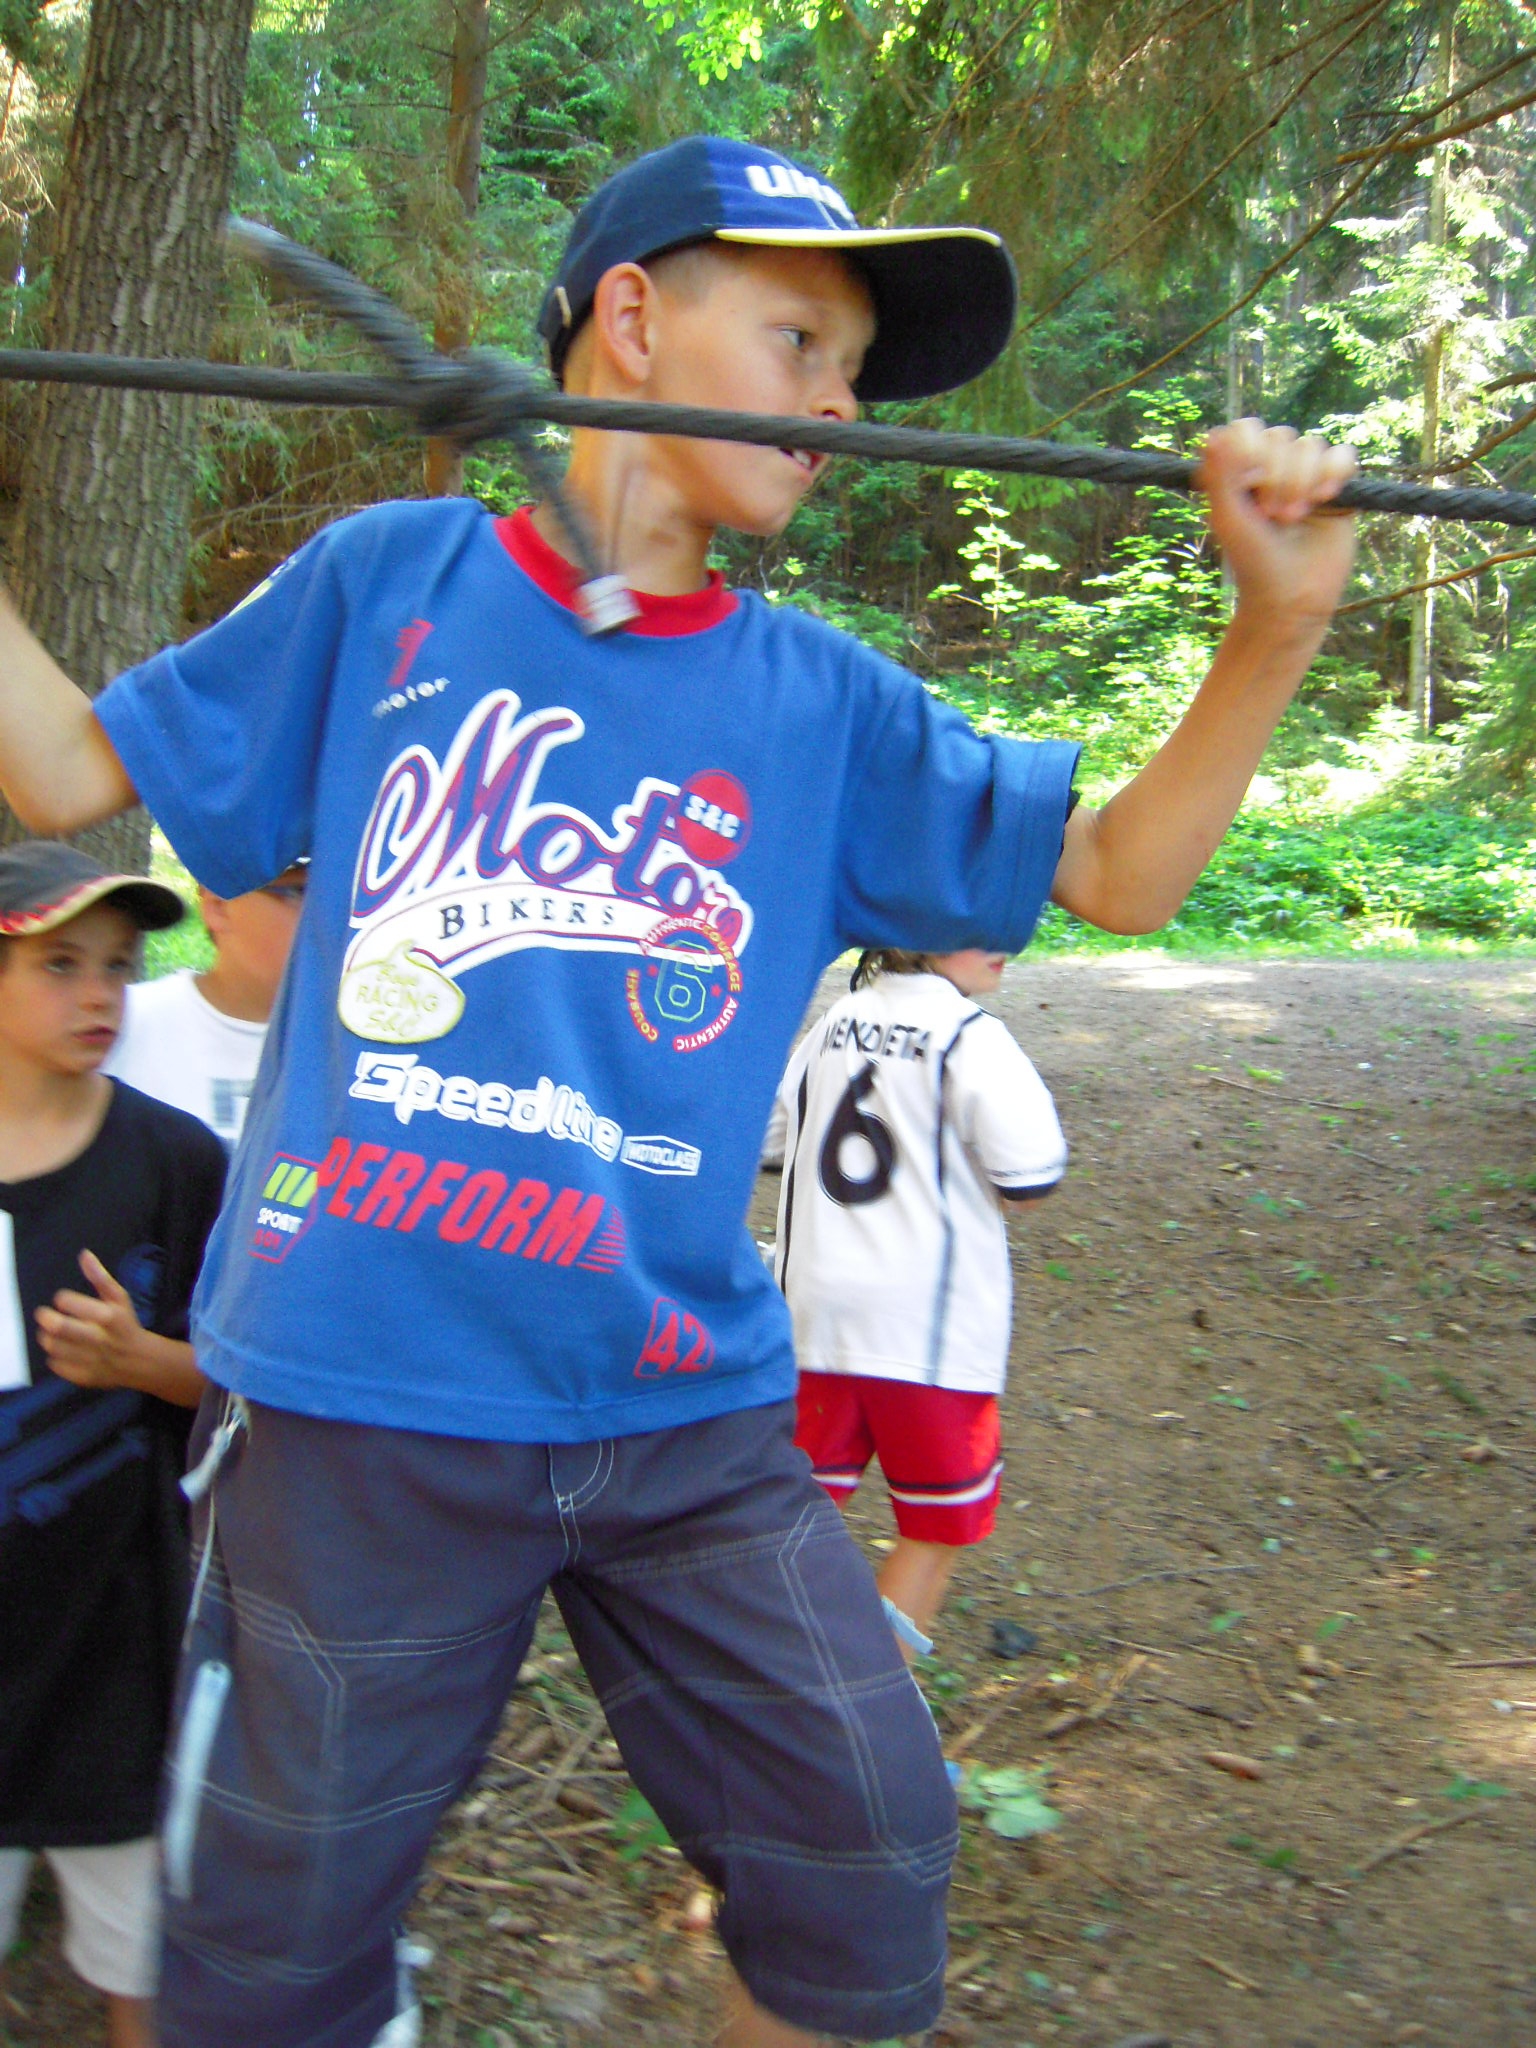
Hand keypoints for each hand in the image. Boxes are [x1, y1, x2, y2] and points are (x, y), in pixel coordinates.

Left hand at [36, 1249, 149, 1391]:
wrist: (141, 1361)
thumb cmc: (126, 1324)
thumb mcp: (119, 1298)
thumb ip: (100, 1277)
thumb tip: (84, 1254)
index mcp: (108, 1317)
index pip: (70, 1303)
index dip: (62, 1299)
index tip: (62, 1300)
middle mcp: (99, 1339)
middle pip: (59, 1328)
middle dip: (46, 1319)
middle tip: (44, 1315)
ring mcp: (91, 1360)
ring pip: (54, 1347)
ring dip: (47, 1337)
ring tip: (51, 1332)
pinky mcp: (84, 1376)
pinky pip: (56, 1365)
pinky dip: (53, 1356)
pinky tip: (62, 1349)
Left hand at [1196, 418, 1356, 629]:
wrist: (1291, 597)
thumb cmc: (1252, 561)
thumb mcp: (1228, 518)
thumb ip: (1220, 475)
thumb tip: (1215, 432)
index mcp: (1242, 472)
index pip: (1248, 430)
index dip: (1251, 450)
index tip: (1247, 485)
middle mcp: (1274, 469)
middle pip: (1281, 437)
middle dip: (1277, 476)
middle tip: (1272, 517)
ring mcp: (1308, 477)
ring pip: (1311, 446)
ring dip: (1302, 480)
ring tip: (1296, 517)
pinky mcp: (1339, 488)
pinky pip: (1343, 456)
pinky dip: (1334, 472)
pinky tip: (1326, 498)